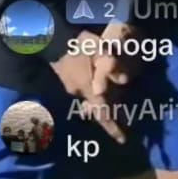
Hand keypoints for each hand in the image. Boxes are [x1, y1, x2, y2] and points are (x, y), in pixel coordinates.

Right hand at [51, 24, 134, 143]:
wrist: (54, 38)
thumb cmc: (78, 43)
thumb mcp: (99, 49)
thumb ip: (111, 64)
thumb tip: (124, 80)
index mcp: (88, 88)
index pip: (103, 113)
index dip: (113, 127)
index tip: (122, 139)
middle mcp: (79, 92)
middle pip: (97, 109)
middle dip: (109, 115)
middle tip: (124, 119)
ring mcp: (70, 87)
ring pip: (89, 99)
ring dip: (100, 102)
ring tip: (113, 102)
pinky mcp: (66, 81)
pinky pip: (83, 90)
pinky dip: (92, 91)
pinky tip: (96, 84)